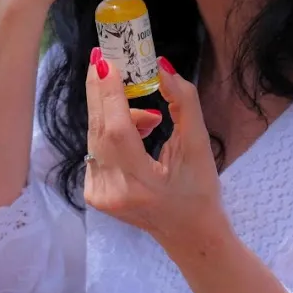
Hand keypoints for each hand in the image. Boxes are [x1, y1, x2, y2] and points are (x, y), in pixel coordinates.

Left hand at [83, 50, 225, 250]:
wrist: (188, 234)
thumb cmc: (199, 191)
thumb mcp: (200, 147)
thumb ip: (184, 104)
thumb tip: (163, 67)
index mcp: (141, 183)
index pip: (116, 130)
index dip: (109, 94)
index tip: (106, 62)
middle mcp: (113, 190)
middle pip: (98, 128)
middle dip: (100, 90)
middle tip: (104, 58)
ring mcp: (98, 194)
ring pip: (96, 136)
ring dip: (115, 115)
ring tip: (151, 120)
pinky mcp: (92, 193)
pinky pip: (95, 148)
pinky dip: (111, 132)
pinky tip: (137, 135)